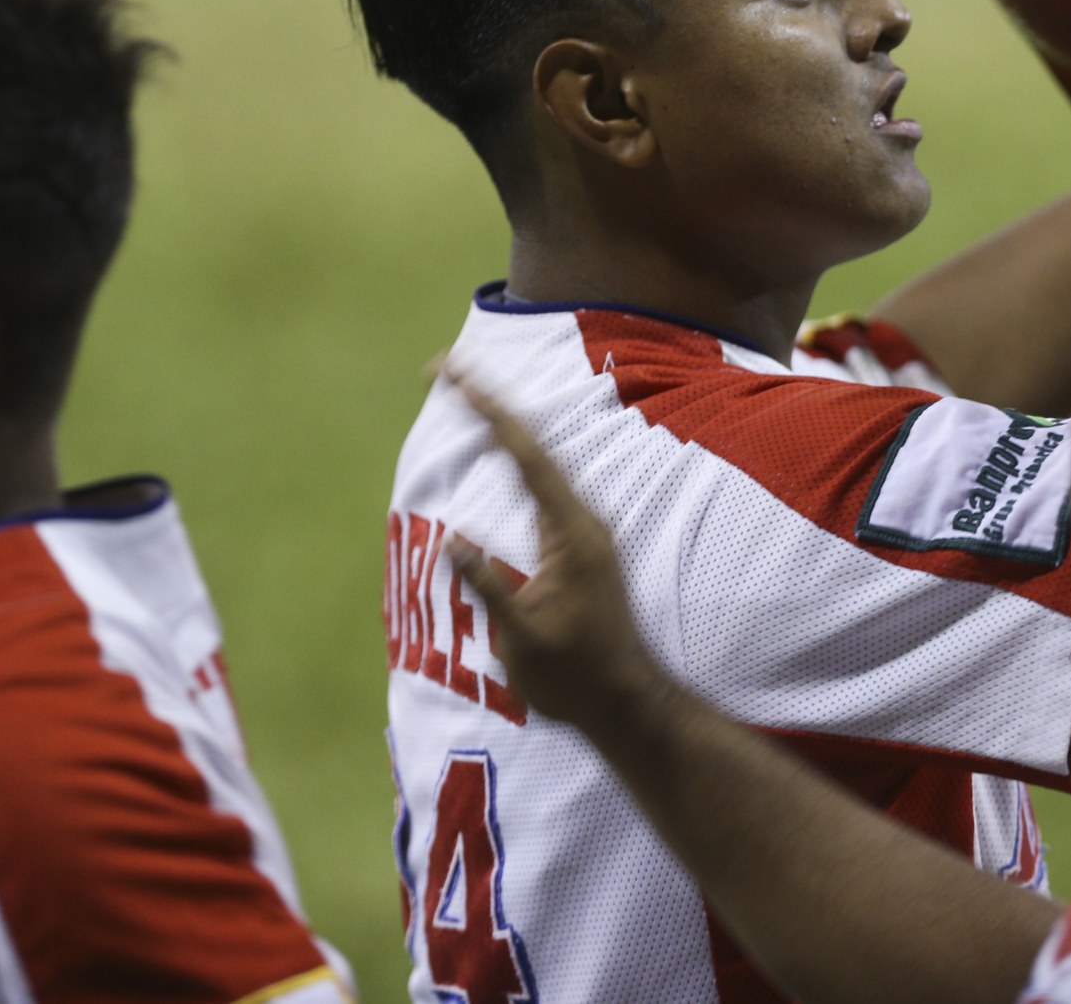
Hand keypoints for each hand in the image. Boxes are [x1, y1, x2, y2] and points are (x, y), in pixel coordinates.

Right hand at [444, 371, 676, 736]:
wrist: (626, 704)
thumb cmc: (574, 680)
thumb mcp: (523, 639)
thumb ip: (490, 587)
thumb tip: (454, 540)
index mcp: (571, 532)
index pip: (524, 454)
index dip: (486, 408)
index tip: (450, 374)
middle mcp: (583, 520)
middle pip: (533, 443)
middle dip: (488, 401)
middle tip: (444, 367)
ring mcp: (586, 531)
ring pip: (541, 460)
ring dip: (503, 425)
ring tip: (467, 392)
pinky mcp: (581, 545)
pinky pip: (544, 484)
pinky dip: (517, 456)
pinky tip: (504, 448)